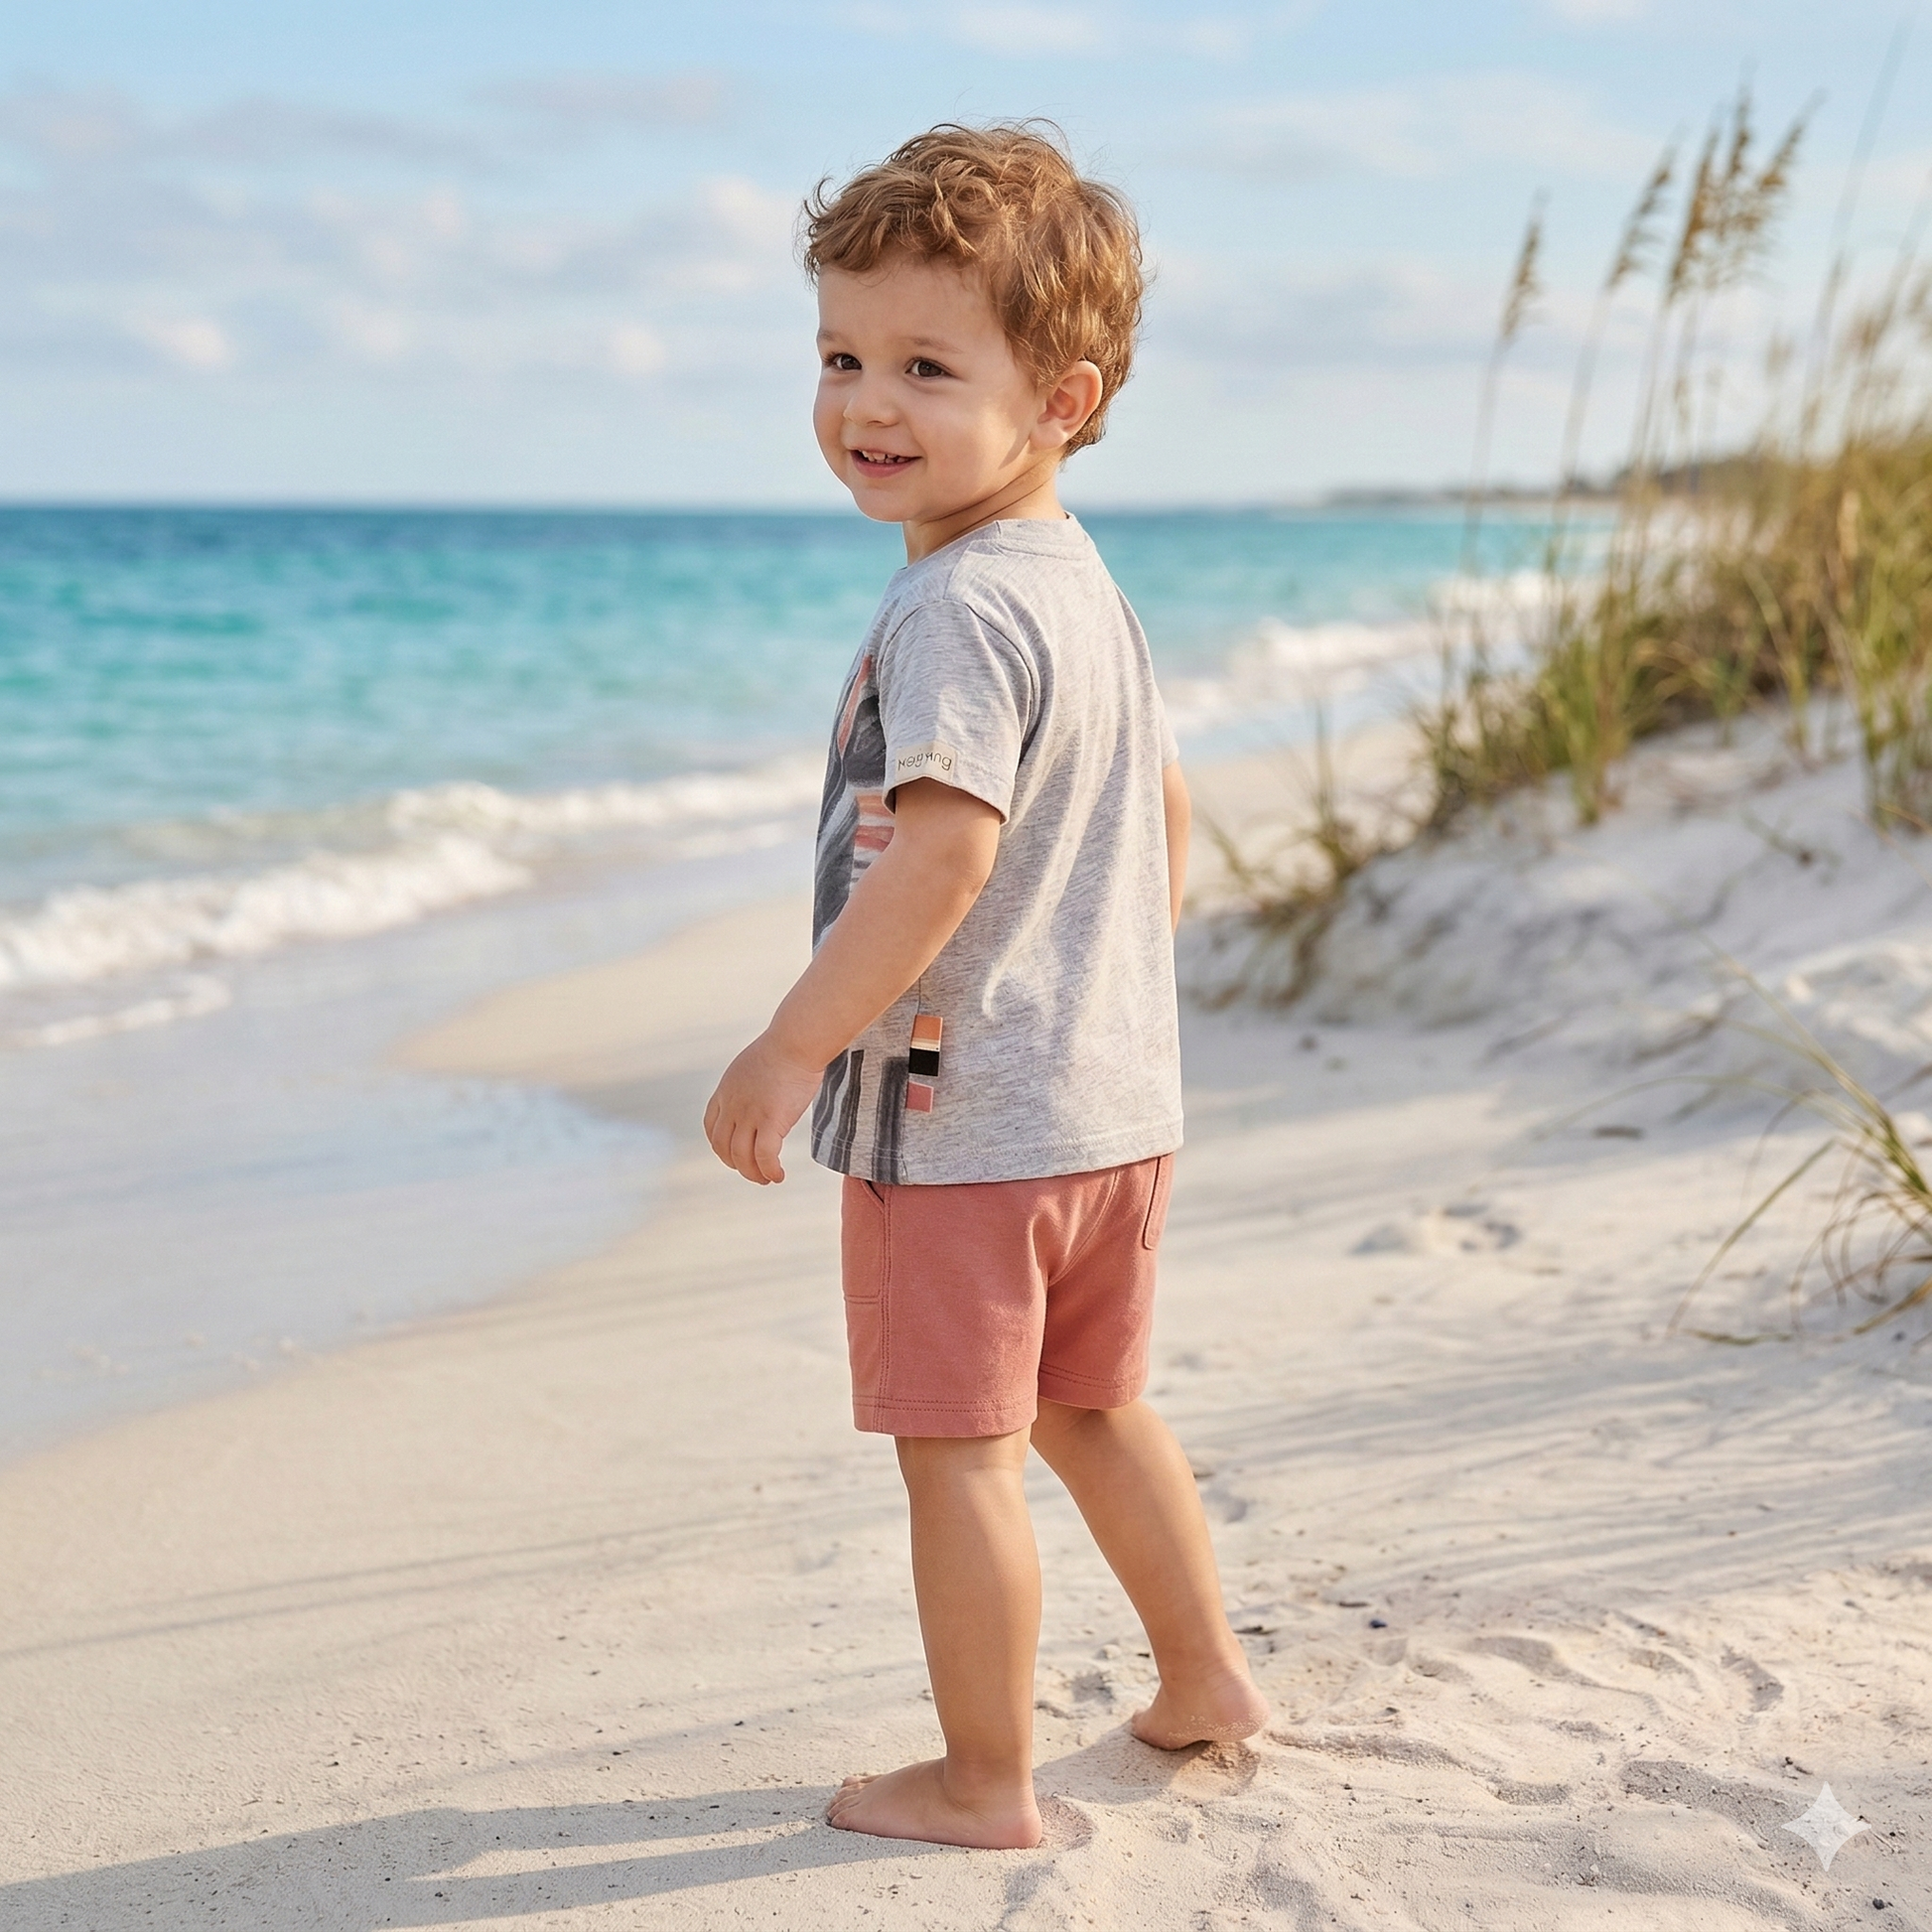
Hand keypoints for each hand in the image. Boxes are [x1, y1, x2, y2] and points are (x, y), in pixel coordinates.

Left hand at [702, 1030, 825, 1183]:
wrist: (795, 1042)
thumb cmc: (785, 1048)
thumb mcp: (754, 1064)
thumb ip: (750, 1083)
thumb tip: (763, 1089)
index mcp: (726, 1090)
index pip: (711, 1126)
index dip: (720, 1146)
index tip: (733, 1154)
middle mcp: (732, 1105)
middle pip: (722, 1147)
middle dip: (735, 1164)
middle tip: (752, 1172)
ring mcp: (750, 1114)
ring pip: (742, 1157)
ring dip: (752, 1174)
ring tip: (766, 1179)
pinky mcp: (770, 1121)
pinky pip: (765, 1157)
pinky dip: (769, 1171)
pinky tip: (778, 1176)